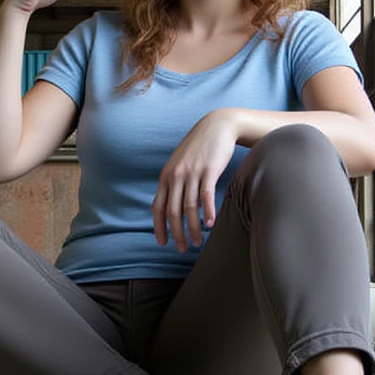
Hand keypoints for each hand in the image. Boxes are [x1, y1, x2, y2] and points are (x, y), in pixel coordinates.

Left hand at [152, 109, 239, 251]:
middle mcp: (176, 175)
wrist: (217, 126)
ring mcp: (192, 172)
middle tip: (182, 248)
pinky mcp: (208, 170)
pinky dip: (207, 212)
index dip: (159, 227)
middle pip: (172, 212)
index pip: (157, 207)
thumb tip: (176, 207)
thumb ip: (176, 183)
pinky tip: (209, 225)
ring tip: (197, 242)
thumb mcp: (181, 164)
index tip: (163, 243)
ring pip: (189, 207)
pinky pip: (205, 195)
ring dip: (193, 228)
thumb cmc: (200, 147)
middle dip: (176, 233)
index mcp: (166, 176)